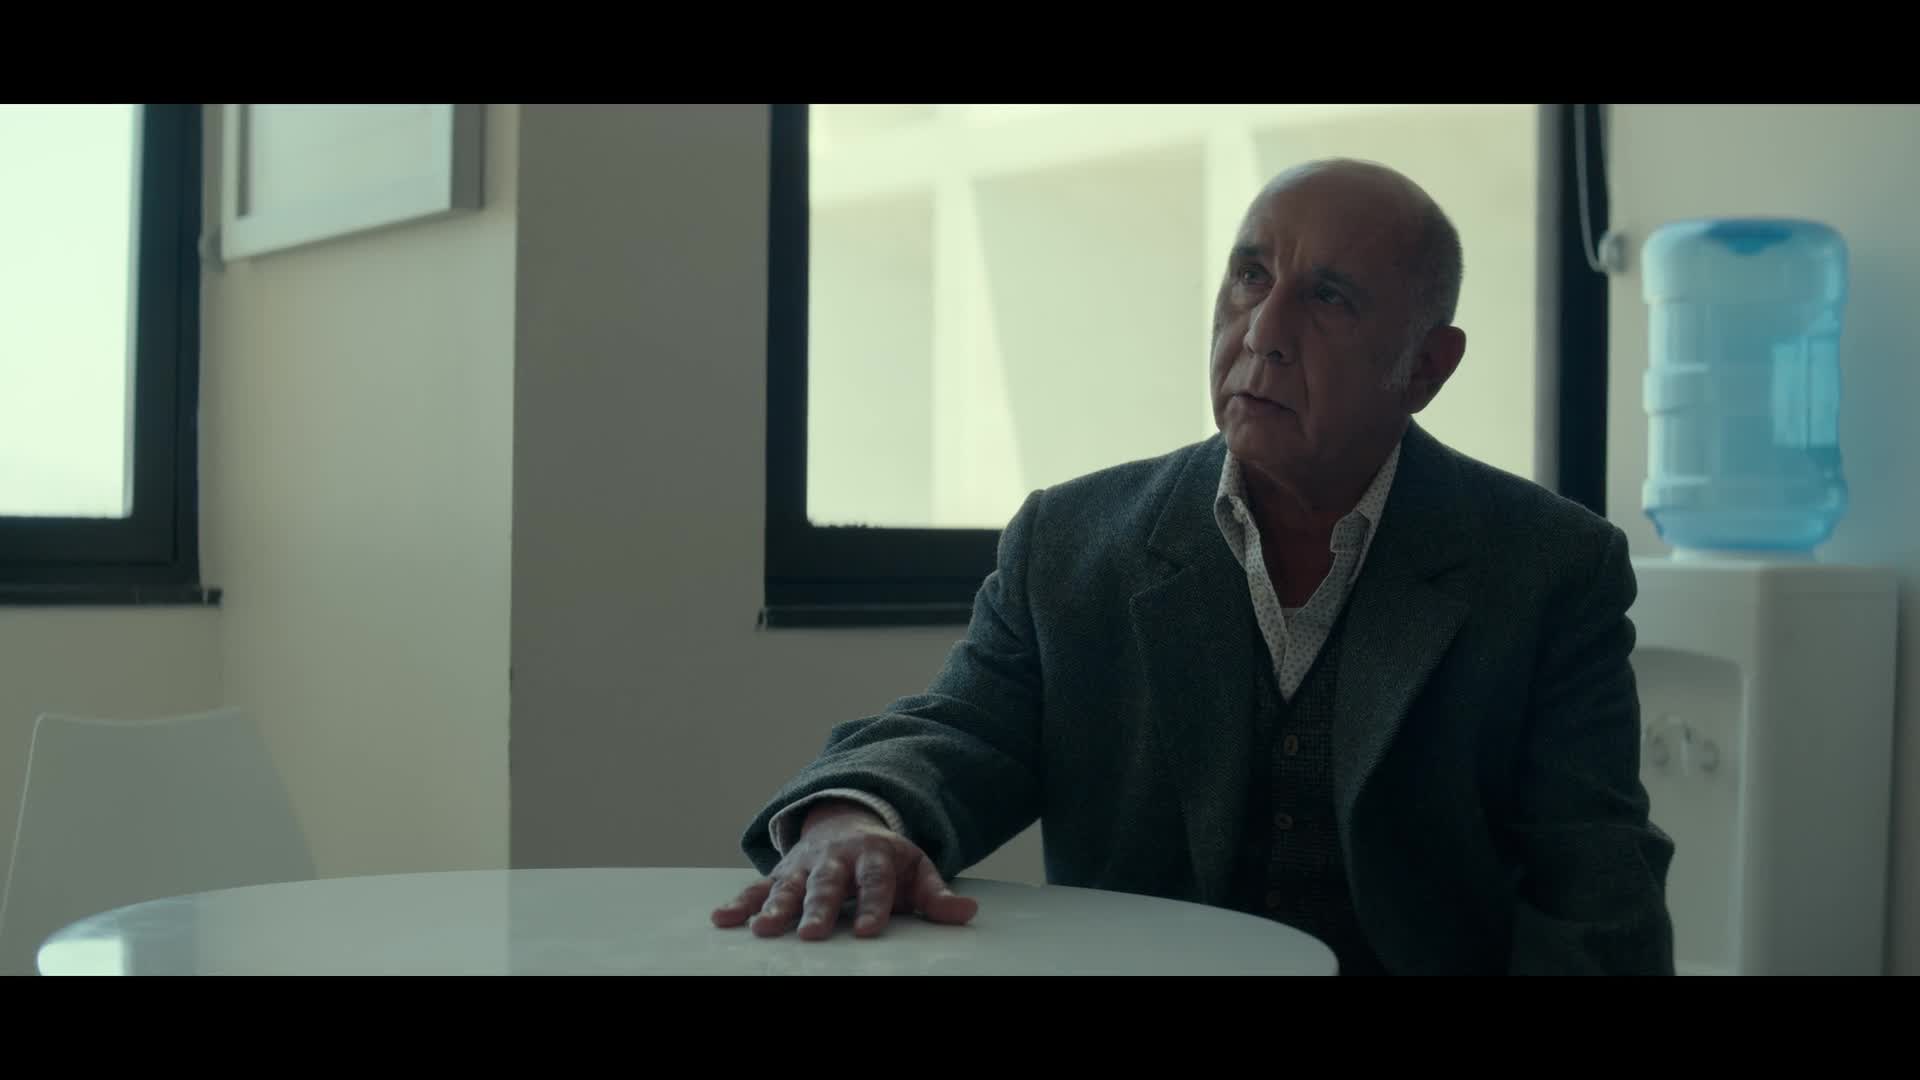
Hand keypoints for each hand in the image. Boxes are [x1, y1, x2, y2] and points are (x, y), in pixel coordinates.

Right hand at [711, 801, 977, 939]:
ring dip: (775, 906)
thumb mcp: (916, 869)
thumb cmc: (885, 859)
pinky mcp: (782, 874)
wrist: (847, 823)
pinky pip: (757, 888)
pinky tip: (723, 919)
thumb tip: (967, 913)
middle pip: (827, 885)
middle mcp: (835, 859)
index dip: (873, 906)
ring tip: (764, 929)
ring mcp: (805, 865)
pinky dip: (739, 902)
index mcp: (872, 856)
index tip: (869, 932)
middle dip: (818, 908)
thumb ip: (936, 894)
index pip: (875, 882)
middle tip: (812, 934)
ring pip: (788, 886)